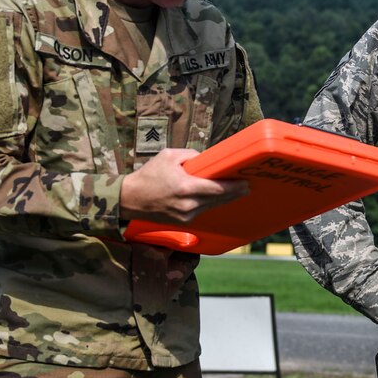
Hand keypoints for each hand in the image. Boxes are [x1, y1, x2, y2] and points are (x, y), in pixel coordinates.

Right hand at [119, 148, 248, 223]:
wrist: (130, 200)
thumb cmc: (149, 175)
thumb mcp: (169, 156)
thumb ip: (192, 156)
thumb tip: (208, 159)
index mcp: (185, 187)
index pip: (217, 189)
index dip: (234, 187)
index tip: (246, 182)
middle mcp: (188, 205)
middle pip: (219, 199)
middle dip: (235, 192)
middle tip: (248, 185)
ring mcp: (186, 216)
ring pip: (212, 206)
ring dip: (224, 199)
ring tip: (237, 190)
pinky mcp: (183, 222)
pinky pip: (202, 210)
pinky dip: (210, 203)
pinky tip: (218, 197)